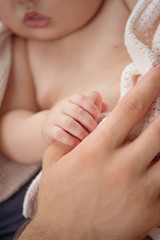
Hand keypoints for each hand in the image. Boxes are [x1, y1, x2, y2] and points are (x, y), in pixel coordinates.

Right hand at [18, 65, 159, 239]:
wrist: (65, 238)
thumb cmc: (59, 196)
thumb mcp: (55, 160)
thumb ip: (71, 135)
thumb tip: (88, 117)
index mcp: (98, 149)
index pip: (130, 108)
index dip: (148, 86)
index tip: (159, 71)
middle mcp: (122, 166)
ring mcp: (141, 189)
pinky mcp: (151, 210)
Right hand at [42, 91, 107, 145]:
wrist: (48, 127)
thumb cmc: (71, 119)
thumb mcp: (81, 111)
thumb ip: (94, 108)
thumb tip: (107, 106)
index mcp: (70, 100)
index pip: (80, 98)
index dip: (91, 106)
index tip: (98, 115)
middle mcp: (61, 107)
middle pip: (76, 111)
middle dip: (88, 121)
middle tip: (95, 130)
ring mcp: (54, 118)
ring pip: (68, 123)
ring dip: (80, 132)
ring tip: (87, 138)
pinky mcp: (49, 130)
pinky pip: (59, 134)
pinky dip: (70, 139)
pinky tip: (77, 144)